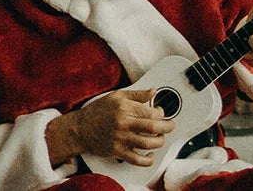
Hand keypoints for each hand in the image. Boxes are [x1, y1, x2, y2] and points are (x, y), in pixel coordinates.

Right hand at [45, 88, 174, 167]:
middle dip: (167, 127)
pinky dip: (148, 159)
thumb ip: (137, 94)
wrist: (81, 128)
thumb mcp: (117, 96)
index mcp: (124, 107)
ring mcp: (121, 138)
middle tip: (171, 125)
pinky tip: (150, 155)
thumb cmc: (99, 110)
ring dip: (159, 141)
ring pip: (148, 143)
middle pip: (153, 127)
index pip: (150, 111)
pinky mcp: (118, 151)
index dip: (161, 113)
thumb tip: (154, 91)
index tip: (162, 113)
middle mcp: (124, 122)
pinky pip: (137, 159)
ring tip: (161, 138)